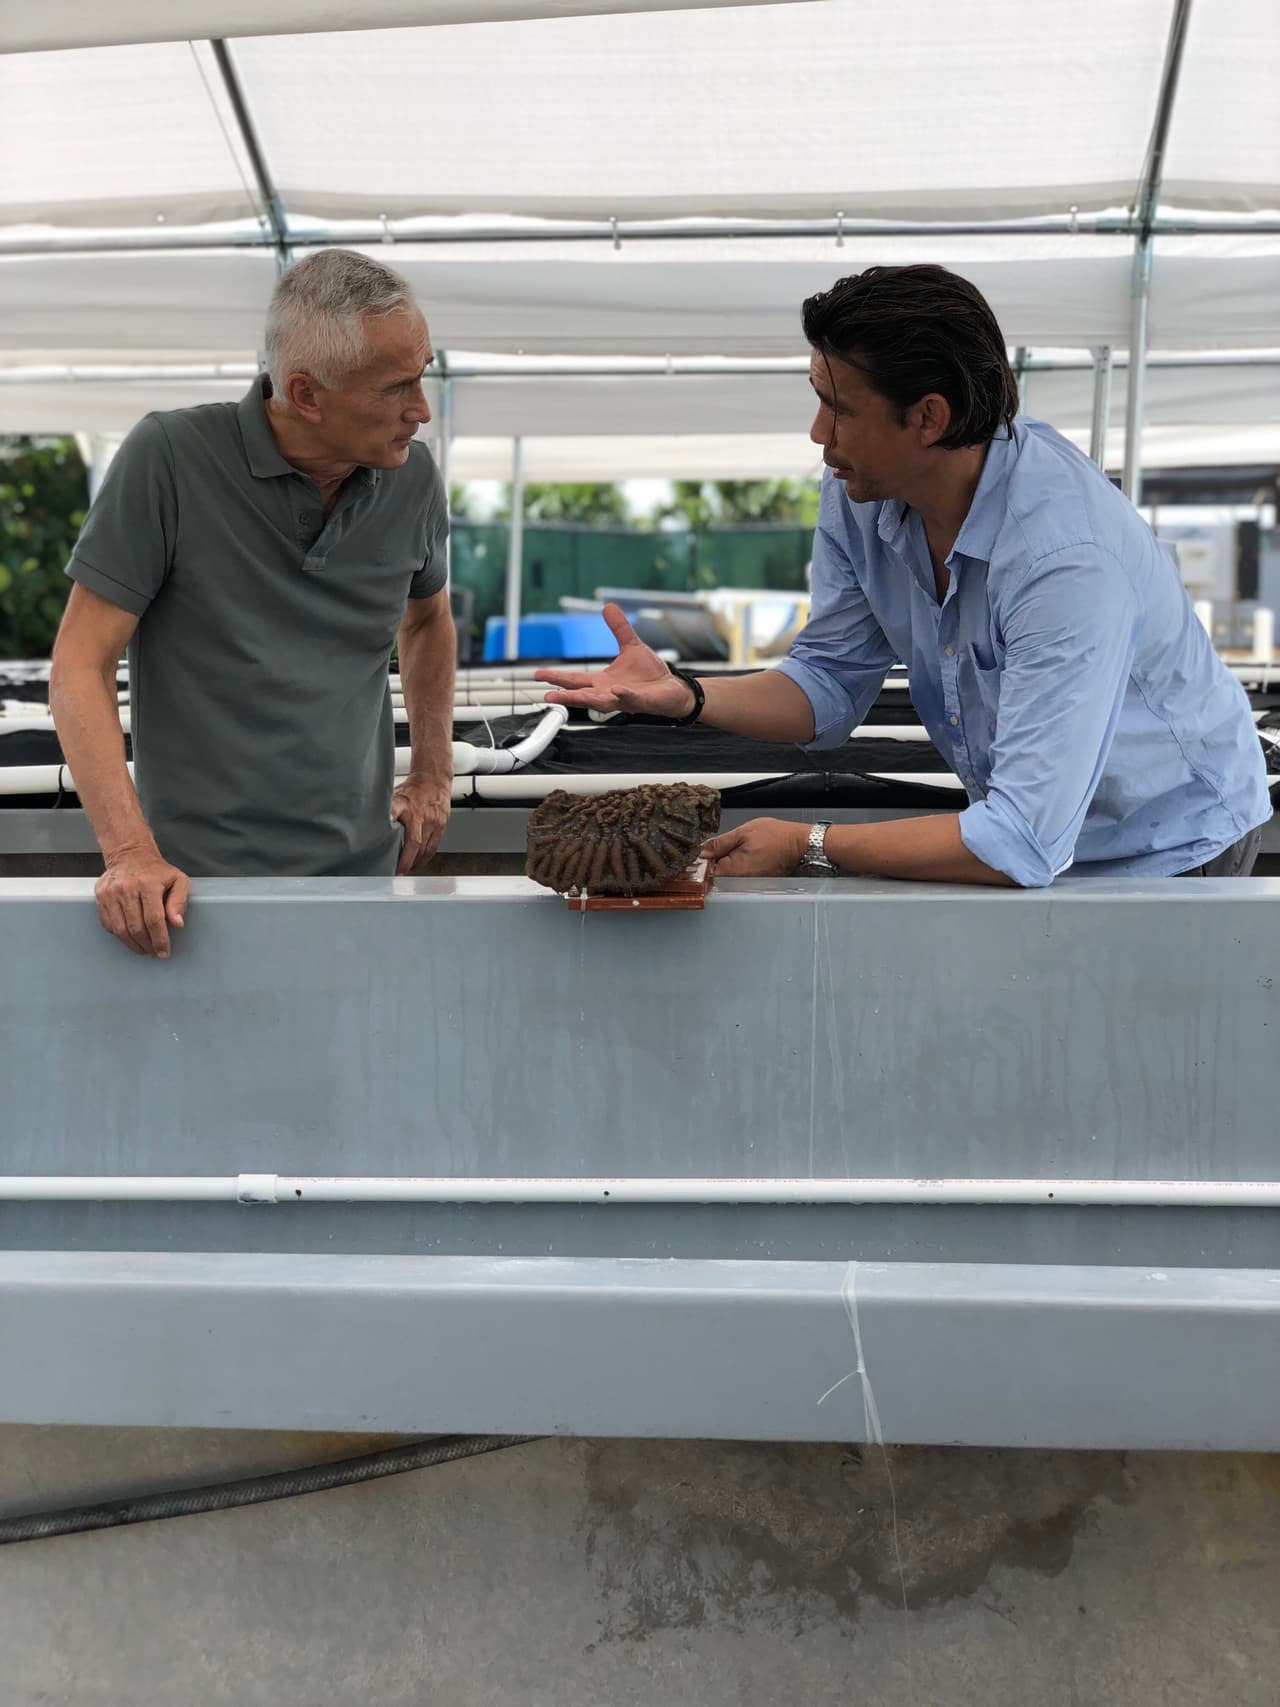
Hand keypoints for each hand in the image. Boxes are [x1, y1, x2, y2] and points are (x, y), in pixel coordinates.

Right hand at [95, 844, 189, 957]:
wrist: (130, 854)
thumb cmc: (156, 870)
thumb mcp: (178, 879)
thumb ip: (180, 901)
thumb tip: (177, 922)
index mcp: (148, 884)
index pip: (154, 920)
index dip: (160, 940)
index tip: (164, 951)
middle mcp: (127, 889)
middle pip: (136, 928)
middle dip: (147, 945)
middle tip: (155, 952)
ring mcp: (111, 893)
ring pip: (120, 929)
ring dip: (133, 944)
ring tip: (144, 949)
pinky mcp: (101, 897)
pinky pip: (108, 924)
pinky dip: (119, 935)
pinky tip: (130, 938)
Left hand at [392, 771, 450, 873]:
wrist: (434, 779)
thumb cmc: (412, 789)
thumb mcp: (395, 794)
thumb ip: (386, 810)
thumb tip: (368, 822)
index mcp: (405, 804)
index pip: (396, 812)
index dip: (390, 821)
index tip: (387, 836)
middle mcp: (420, 815)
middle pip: (414, 843)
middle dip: (405, 862)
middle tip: (396, 872)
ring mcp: (433, 821)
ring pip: (424, 849)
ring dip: (415, 863)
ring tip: (406, 871)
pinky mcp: (441, 826)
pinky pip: (433, 847)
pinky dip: (425, 858)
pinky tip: (418, 863)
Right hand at [535, 603, 694, 717]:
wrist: (673, 688)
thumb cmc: (651, 674)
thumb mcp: (631, 647)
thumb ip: (619, 629)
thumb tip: (607, 607)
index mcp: (602, 682)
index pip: (575, 679)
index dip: (557, 678)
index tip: (539, 675)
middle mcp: (608, 693)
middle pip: (581, 694)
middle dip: (564, 695)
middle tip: (546, 696)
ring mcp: (623, 699)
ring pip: (599, 701)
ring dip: (583, 699)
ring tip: (567, 697)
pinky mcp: (640, 701)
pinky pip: (629, 698)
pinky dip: (621, 695)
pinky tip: (615, 690)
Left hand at [703, 819, 810, 877]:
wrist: (799, 844)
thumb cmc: (776, 836)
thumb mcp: (742, 832)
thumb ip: (719, 843)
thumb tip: (701, 851)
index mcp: (732, 869)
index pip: (705, 872)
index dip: (702, 860)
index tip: (705, 850)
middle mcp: (740, 882)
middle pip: (716, 875)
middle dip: (715, 861)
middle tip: (725, 845)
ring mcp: (749, 884)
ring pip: (729, 876)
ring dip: (728, 864)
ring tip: (742, 849)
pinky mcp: (757, 883)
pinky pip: (741, 877)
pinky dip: (740, 867)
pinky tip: (749, 855)